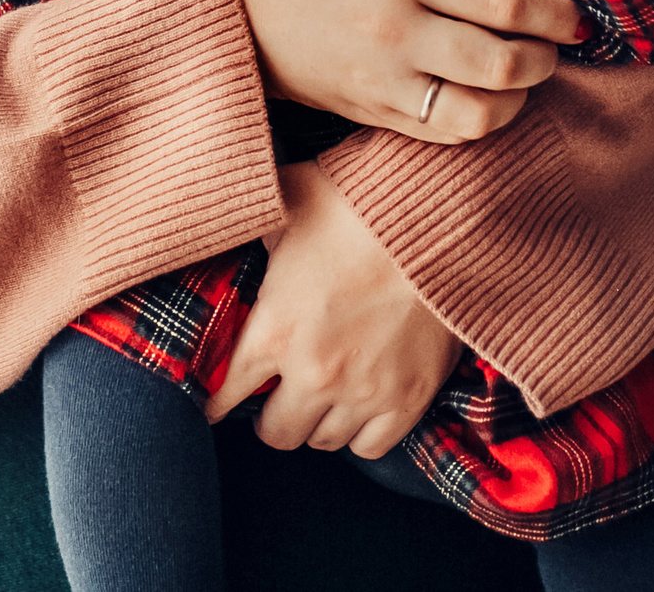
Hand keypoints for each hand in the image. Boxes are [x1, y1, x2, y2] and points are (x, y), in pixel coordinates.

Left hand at [204, 163, 464, 458]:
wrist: (435, 219)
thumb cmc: (357, 207)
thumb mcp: (287, 208)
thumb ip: (258, 231)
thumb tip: (241, 222)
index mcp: (274, 329)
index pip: (228, 392)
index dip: (218, 400)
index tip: (219, 403)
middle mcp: (314, 372)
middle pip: (276, 432)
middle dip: (269, 417)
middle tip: (274, 400)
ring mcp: (364, 391)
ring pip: (323, 442)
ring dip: (316, 422)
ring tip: (318, 401)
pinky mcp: (410, 397)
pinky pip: (372, 445)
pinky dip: (360, 432)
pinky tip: (357, 409)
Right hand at [223, 0, 580, 142]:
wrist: (228, 10)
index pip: (506, 3)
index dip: (557, 13)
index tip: (575, 14)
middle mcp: (397, 31)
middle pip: (504, 64)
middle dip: (547, 57)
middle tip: (555, 45)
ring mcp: (383, 80)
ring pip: (480, 111)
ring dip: (519, 98)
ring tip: (523, 76)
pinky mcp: (370, 114)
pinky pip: (444, 132)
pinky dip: (478, 120)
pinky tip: (483, 97)